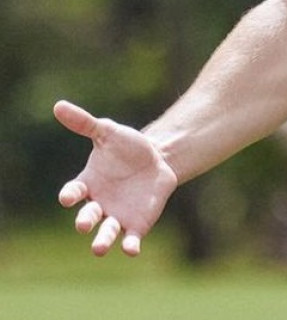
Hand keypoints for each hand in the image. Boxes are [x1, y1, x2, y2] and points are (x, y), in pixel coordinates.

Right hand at [54, 100, 178, 256]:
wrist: (159, 159)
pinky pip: (130, 239)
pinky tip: (131, 249)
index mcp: (88, 184)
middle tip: (83, 224)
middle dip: (84, 221)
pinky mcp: (137, 225)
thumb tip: (58, 105)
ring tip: (98, 248)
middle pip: (87, 217)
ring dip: (102, 241)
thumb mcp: (108, 132)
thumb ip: (85, 123)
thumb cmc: (128, 147)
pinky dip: (129, 246)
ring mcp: (117, 216)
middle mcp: (99, 204)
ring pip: (105, 233)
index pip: (73, 192)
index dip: (70, 195)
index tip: (70, 196)